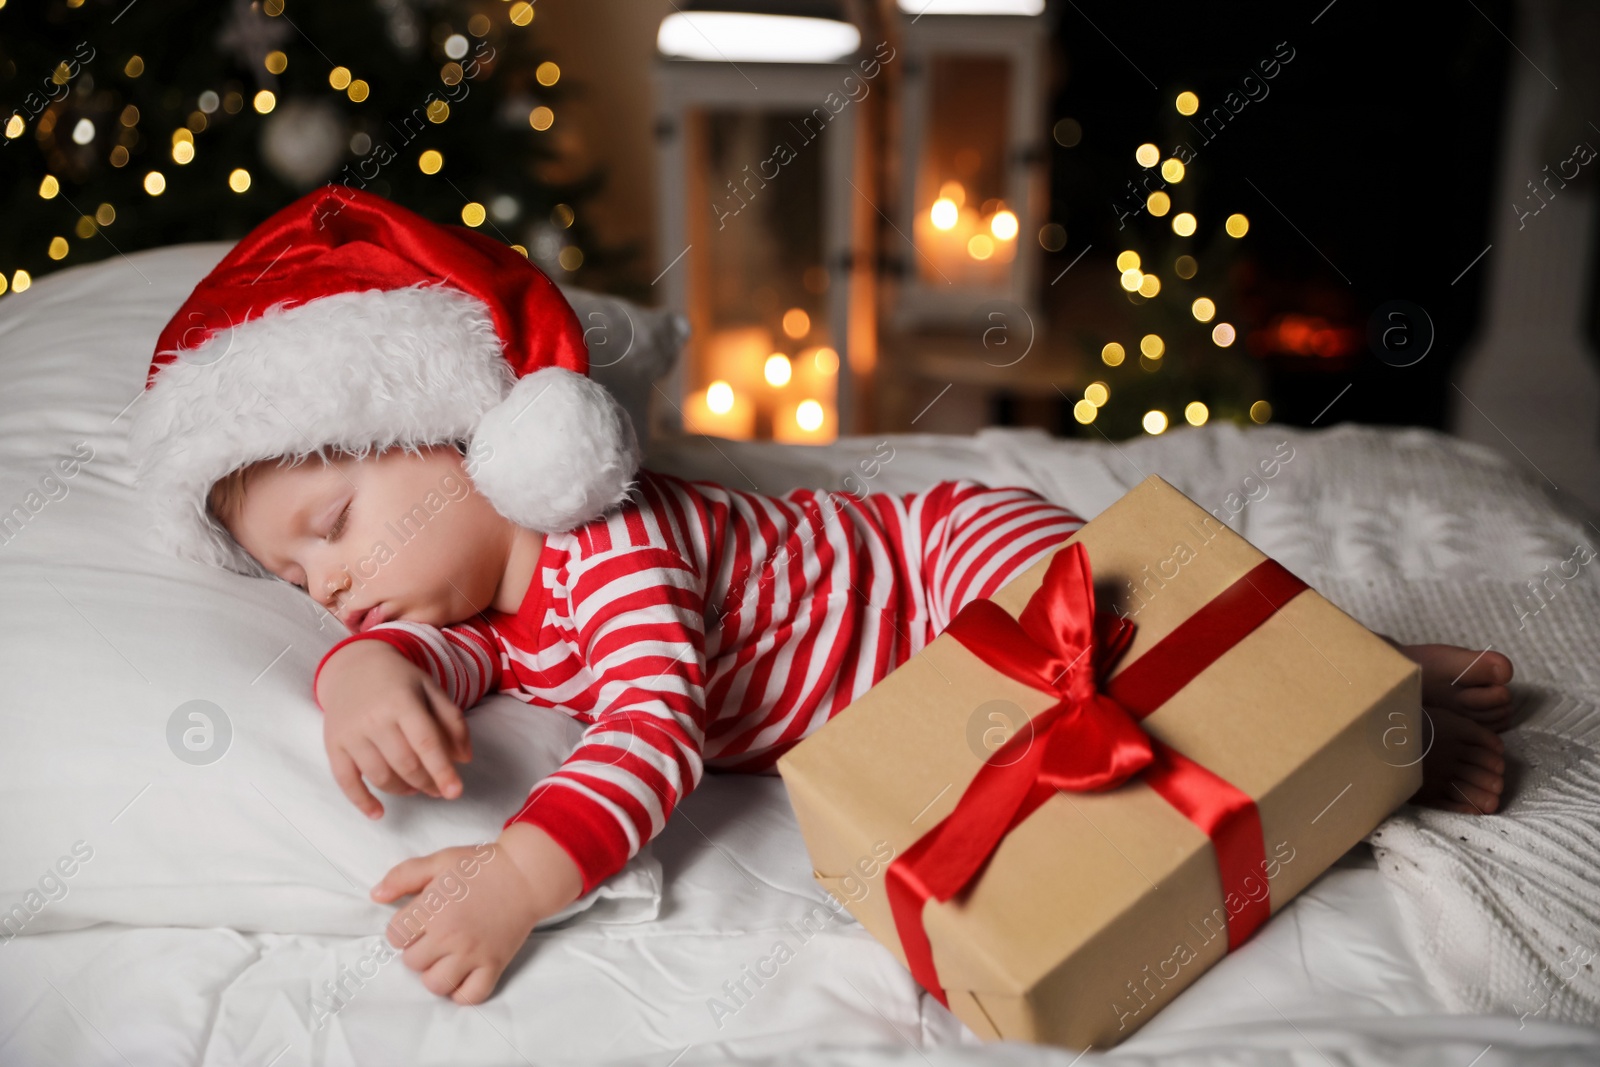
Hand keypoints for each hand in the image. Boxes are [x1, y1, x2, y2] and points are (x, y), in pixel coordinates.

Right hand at [315, 639, 471, 817]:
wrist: (354, 666)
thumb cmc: (399, 681)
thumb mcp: (431, 690)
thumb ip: (452, 721)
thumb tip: (464, 759)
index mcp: (403, 701)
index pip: (426, 743)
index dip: (442, 770)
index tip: (456, 792)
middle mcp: (374, 718)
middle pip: (405, 764)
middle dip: (427, 783)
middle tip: (439, 790)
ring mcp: (351, 733)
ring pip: (380, 775)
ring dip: (403, 789)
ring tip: (416, 788)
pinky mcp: (333, 745)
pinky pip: (345, 781)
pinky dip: (362, 801)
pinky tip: (378, 813)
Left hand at [372, 823, 585, 1003]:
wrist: (526, 874)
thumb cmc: (482, 866)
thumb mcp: (440, 860)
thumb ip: (403, 876)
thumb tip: (375, 896)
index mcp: (433, 908)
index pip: (394, 935)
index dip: (402, 928)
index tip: (416, 921)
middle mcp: (450, 935)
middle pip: (411, 962)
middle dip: (417, 949)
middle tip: (433, 936)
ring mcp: (473, 953)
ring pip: (435, 984)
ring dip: (435, 973)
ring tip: (445, 957)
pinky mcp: (494, 965)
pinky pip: (469, 996)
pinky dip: (462, 991)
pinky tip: (462, 974)